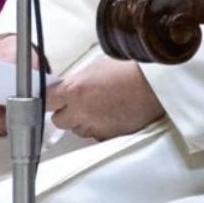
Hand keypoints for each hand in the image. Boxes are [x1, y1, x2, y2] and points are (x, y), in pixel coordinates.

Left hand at [45, 58, 162, 140]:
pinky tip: (111, 115)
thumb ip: (79, 80)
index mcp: (74, 90)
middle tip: (78, 102)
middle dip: (66, 112)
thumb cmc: (131, 69)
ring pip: (77, 130)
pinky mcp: (108, 136)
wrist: (156, 83)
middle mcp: (80, 112)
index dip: (51, 99)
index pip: (47, 100)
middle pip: (59, 120)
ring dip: (83, 121)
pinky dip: (100, 128)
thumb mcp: (98, 66)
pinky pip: (96, 135)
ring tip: (100, 107)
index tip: (53, 98)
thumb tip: (72, 86)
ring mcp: (94, 127)